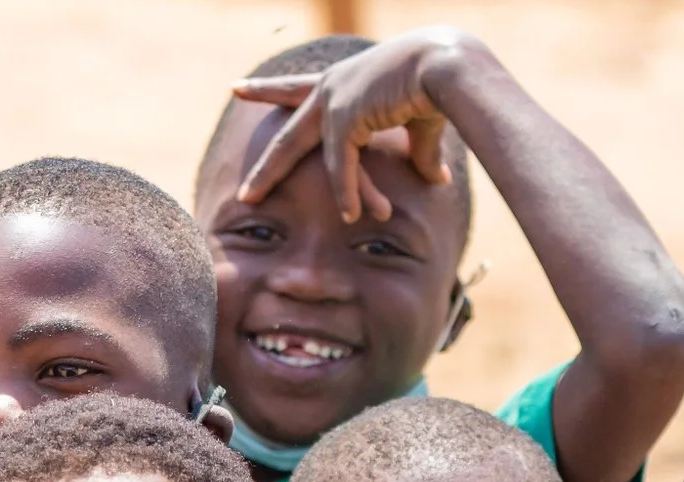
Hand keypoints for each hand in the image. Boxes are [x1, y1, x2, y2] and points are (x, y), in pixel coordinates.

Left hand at [232, 27, 477, 214]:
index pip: (302, 86)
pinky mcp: (346, 119)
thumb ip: (420, 155)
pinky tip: (349, 215)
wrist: (450, 64)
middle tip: (233, 89)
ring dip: (269, 176)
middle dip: (258, 102)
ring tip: (246, 201)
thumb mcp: (423, 125)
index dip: (275, 87)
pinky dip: (346, 193)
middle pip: (286, 112)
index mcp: (347, 82)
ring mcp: (334, 102)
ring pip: (293, 147)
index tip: (246, 81)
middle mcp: (333, 87)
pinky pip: (340, 166)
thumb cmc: (441, 89)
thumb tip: (439, 182)